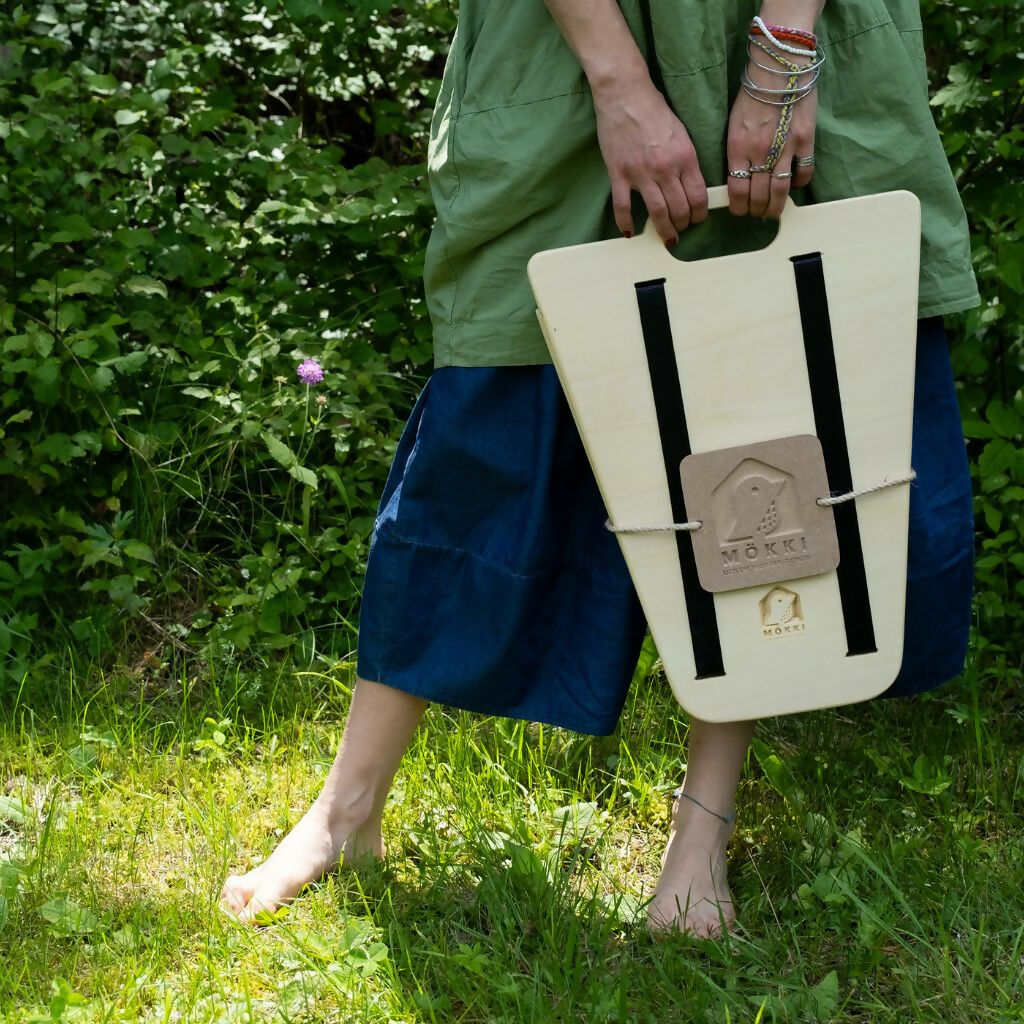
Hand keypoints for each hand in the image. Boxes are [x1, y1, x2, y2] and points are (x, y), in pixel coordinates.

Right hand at [592, 75, 708, 242]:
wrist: (624, 95)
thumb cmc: (654, 109)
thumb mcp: (681, 133)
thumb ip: (686, 160)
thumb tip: (689, 184)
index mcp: (685, 157)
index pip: (698, 196)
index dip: (699, 214)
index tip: (697, 219)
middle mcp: (666, 169)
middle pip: (679, 209)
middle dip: (683, 225)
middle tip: (681, 229)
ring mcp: (641, 174)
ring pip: (657, 213)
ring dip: (664, 230)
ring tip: (667, 238)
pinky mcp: (619, 174)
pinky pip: (623, 206)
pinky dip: (626, 223)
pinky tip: (629, 232)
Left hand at [726, 71, 816, 219]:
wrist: (780, 66)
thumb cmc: (753, 91)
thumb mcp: (734, 123)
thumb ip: (738, 151)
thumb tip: (741, 174)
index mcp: (738, 148)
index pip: (736, 190)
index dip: (738, 206)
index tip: (740, 210)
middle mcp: (760, 152)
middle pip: (758, 195)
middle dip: (757, 210)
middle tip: (758, 214)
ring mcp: (784, 148)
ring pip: (780, 190)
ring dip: (775, 206)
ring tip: (773, 212)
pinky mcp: (805, 140)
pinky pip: (804, 172)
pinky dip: (799, 183)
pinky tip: (794, 184)